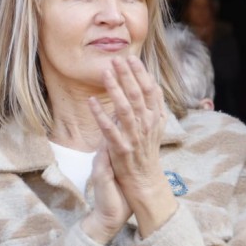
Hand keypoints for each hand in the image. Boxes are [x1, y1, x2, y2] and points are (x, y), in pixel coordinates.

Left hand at [88, 57, 176, 236]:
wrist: (145, 187)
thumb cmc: (145, 157)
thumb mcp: (153, 131)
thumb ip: (151, 111)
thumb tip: (148, 89)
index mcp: (154, 121)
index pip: (151, 92)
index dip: (141, 75)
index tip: (132, 59)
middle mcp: (147, 127)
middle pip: (138, 96)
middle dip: (127, 76)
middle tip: (116, 58)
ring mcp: (135, 139)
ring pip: (126, 109)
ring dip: (115, 90)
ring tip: (105, 73)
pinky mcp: (121, 150)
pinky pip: (110, 130)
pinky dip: (101, 115)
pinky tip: (91, 102)